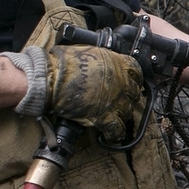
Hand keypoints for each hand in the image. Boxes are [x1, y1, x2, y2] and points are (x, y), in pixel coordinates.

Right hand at [4, 45, 144, 140]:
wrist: (52, 78)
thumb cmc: (64, 63)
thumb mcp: (90, 52)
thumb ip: (102, 61)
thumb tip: (101, 65)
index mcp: (118, 64)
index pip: (136, 72)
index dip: (133, 79)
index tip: (131, 82)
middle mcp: (121, 82)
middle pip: (133, 93)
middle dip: (127, 97)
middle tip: (119, 100)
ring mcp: (115, 100)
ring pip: (127, 112)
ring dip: (122, 115)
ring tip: (115, 117)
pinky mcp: (105, 117)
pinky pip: (117, 130)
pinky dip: (115, 134)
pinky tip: (112, 136)